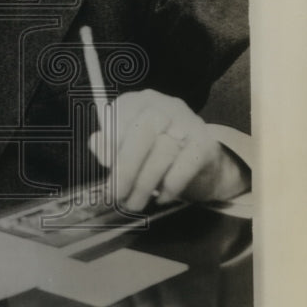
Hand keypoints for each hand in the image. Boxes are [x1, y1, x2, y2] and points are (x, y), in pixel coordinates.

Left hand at [89, 89, 248, 211]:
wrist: (201, 164)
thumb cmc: (154, 153)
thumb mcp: (127, 146)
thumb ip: (108, 145)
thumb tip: (100, 148)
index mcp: (138, 102)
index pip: (121, 115)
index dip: (111, 141)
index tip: (106, 165)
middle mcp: (164, 105)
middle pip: (143, 132)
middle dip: (126, 167)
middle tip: (116, 195)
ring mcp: (188, 122)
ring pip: (163, 151)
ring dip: (145, 183)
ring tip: (134, 203)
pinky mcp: (205, 143)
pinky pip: (186, 164)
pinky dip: (171, 185)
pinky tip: (162, 197)